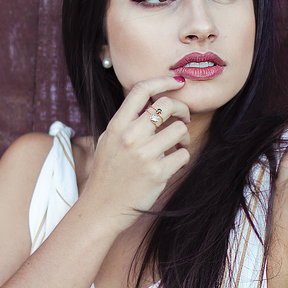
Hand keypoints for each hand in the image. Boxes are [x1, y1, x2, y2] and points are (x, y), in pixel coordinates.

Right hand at [82, 76, 192, 230]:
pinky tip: (173, 162)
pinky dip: (182, 157)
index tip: (177, 82)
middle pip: (166, 105)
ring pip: (179, 130)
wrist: (102, 207)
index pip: (141, 89)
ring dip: (183, 136)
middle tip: (184, 117)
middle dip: (182, 108)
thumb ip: (125, 122)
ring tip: (177, 146)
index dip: (163, 80)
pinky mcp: (157, 172)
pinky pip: (183, 154)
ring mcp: (144, 154)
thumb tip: (149, 104)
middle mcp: (130, 136)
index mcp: (117, 125)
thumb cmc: (106, 174)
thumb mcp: (107, 141)